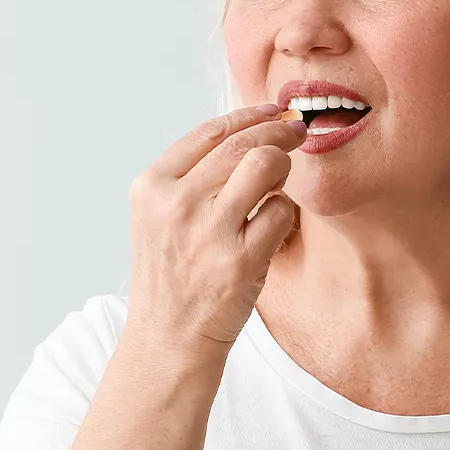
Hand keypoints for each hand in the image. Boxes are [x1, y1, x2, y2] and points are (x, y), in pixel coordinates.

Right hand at [124, 104, 306, 358]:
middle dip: (278, 131)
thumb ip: (192, 177)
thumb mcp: (160, 218)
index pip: (209, 133)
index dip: (248, 116)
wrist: (168, 338)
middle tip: (297, 131)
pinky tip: (275, 225)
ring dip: (284, 167)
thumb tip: (247, 130)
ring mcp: (209, 233)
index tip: (271, 110)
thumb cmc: (173, 276)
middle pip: (242, 144)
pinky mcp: (241, 261)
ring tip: (281, 181)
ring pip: (266, 167)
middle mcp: (177, 205)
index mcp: (153, 188)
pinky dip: (285, 213)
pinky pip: (282, 212)